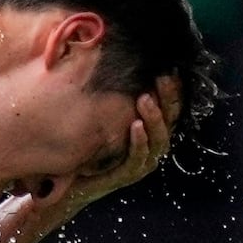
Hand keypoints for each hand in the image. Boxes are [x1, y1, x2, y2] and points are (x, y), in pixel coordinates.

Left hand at [48, 75, 181, 219]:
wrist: (69, 184)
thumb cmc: (86, 146)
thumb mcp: (101, 117)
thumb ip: (111, 96)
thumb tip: (109, 58)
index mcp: (149, 132)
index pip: (169, 108)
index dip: (173, 90)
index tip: (170, 68)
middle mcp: (150, 147)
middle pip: (170, 122)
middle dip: (168, 99)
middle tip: (162, 78)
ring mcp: (140, 164)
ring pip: (158, 141)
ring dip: (154, 119)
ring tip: (146, 99)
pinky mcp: (126, 176)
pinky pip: (137, 159)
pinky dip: (139, 142)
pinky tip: (136, 126)